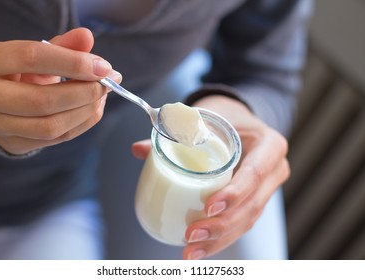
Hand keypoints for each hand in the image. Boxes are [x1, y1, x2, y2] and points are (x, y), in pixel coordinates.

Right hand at [0, 28, 120, 154]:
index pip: (31, 58)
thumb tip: (87, 37)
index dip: (73, 62)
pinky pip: (58, 138)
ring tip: (102, 95)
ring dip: (87, 110)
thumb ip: (60, 45)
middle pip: (43, 100)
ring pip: (51, 126)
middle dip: (85, 92)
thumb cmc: (14, 71)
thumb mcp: (32, 53)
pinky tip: (93, 108)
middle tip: (109, 82)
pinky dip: (84, 123)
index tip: (103, 66)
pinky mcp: (15, 143)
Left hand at [132, 95, 289, 259]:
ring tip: (190, 251)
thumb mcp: (206, 117)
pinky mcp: (253, 202)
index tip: (208, 207)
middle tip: (191, 235)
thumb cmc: (224, 117)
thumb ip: (174, 132)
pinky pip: (240, 224)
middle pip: (252, 205)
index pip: (255, 173)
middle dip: (221, 226)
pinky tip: (198, 251)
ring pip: (246, 221)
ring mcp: (266, 190)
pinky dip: (219, 239)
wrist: (239, 123)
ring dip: (218, 240)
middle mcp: (274, 170)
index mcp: (269, 145)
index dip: (234, 193)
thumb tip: (138, 149)